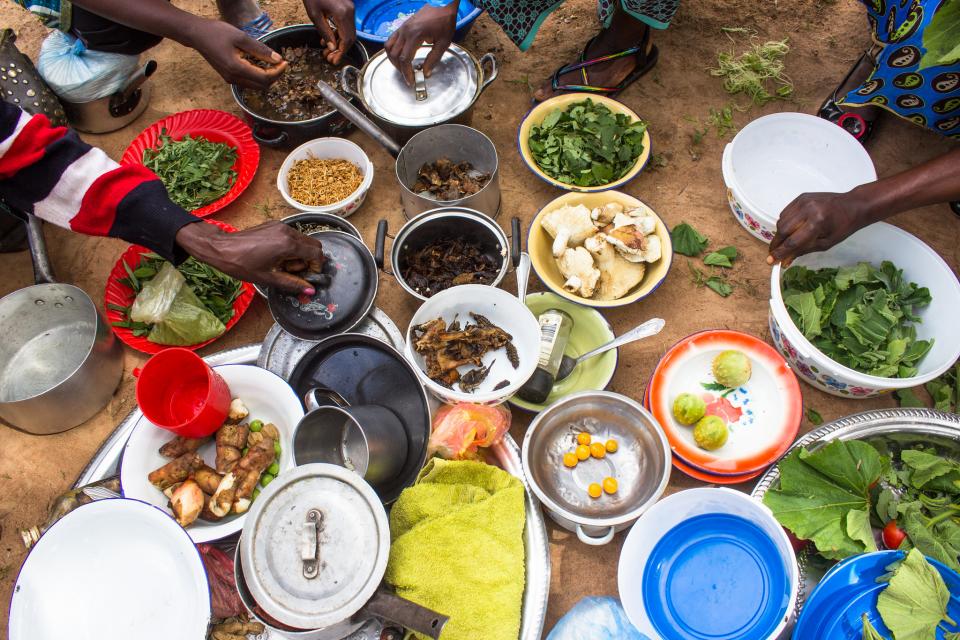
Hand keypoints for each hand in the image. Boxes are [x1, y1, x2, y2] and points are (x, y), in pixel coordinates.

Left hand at [176, 221, 324, 294]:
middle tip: (293, 270)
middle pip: (313, 244)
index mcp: (287, 244)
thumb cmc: (242, 264)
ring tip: (282, 264)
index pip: (316, 253)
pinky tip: (276, 255)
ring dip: (300, 253)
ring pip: (303, 240)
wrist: (221, 248)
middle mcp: (287, 231)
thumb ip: (292, 283)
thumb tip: (310, 290)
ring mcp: (281, 226)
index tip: (307, 275)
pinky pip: (292, 235)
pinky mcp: (275, 224)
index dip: (316, 266)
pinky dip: (291, 246)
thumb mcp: (268, 278)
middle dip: (309, 259)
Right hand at [187, 19, 287, 89]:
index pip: (265, 79)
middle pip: (262, 86)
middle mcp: (234, 78)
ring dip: (266, 77)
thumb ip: (260, 49)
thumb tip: (277, 59)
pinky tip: (260, 64)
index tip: (285, 62)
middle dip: (274, 76)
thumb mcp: (241, 37)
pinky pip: (248, 82)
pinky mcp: (229, 77)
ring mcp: (230, 80)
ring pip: (255, 86)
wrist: (196, 35)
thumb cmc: (217, 32)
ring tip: (271, 63)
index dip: (278, 72)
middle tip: (280, 62)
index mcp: (237, 68)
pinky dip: (257, 76)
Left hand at [303, 0, 355, 63]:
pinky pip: (346, 25)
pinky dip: (339, 34)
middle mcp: (350, 12)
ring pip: (349, 32)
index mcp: (343, 14)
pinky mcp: (347, 8)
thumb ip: (324, 32)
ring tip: (327, 52)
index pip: (347, 39)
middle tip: (330, 59)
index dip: (341, 52)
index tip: (334, 61)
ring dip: (339, 43)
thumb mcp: (315, 15)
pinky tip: (328, 40)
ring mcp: (350, 9)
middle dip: (341, 50)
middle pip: (350, 37)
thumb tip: (332, 48)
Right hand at [385, 1, 457, 85]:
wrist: (441, 4)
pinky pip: (391, 40)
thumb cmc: (444, 22)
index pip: (405, 59)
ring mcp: (402, 28)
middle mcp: (405, 31)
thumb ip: (433, 59)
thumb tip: (425, 73)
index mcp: (415, 35)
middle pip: (394, 55)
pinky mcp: (402, 26)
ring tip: (402, 67)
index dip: (406, 72)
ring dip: (393, 60)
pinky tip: (400, 56)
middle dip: (400, 69)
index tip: (411, 81)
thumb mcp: (443, 43)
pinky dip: (392, 50)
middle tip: (408, 76)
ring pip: (388, 47)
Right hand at [767, 191, 872, 265]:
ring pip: (781, 221)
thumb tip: (785, 260)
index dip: (780, 253)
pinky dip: (784, 223)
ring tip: (785, 241)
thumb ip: (803, 251)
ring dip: (780, 234)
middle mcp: (808, 210)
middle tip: (774, 253)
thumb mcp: (825, 243)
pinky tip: (791, 229)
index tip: (771, 261)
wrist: (853, 205)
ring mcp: (803, 201)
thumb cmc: (843, 226)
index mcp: (817, 223)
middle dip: (776, 244)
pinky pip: (785, 212)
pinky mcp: (801, 197)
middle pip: (783, 230)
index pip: (792, 241)